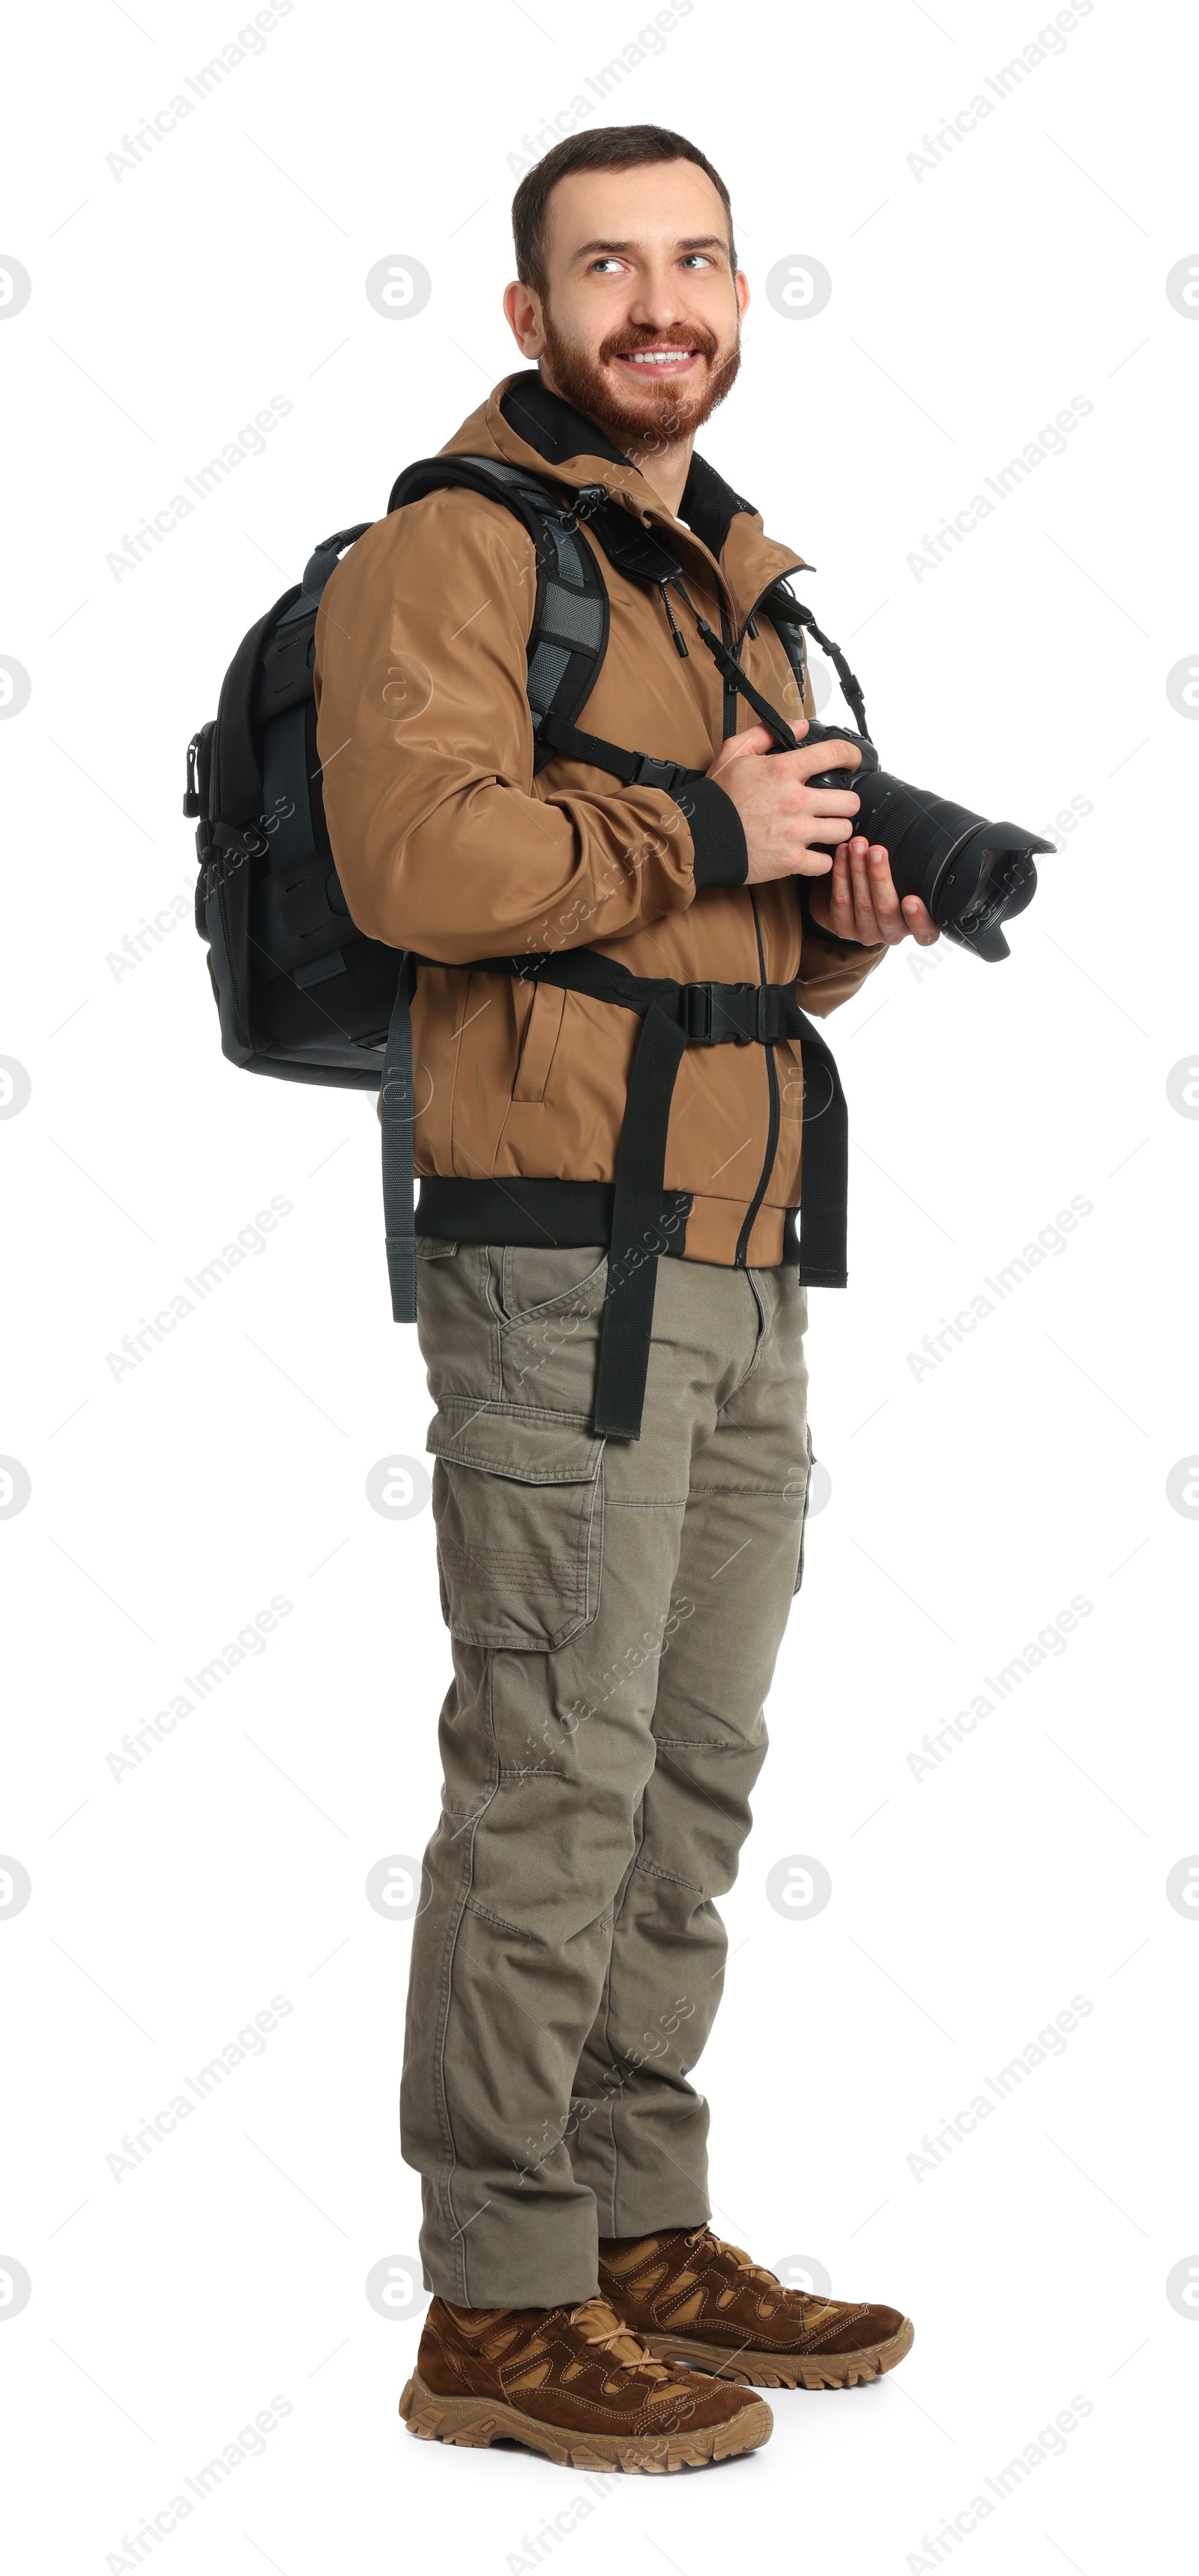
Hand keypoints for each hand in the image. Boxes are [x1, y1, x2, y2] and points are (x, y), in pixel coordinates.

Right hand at [706, 719, 865, 884]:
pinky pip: (825, 863)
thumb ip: (768, 734)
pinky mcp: (790, 861)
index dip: (852, 756)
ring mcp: (795, 834)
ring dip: (836, 831)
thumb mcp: (734, 753)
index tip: (853, 762)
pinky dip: (820, 861)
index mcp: (783, 771)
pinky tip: (811, 854)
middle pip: (850, 802)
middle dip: (846, 802)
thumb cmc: (716, 798)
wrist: (698, 837)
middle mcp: (795, 802)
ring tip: (824, 830)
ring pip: (843, 831)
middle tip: (836, 805)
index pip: (835, 754)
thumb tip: (800, 726)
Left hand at [808, 836, 938, 946]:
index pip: (925, 932)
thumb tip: (920, 834)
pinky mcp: (842, 928)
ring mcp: (866, 933)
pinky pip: (841, 900)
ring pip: (863, 903)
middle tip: (877, 851)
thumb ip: (908, 870)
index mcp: (913, 924)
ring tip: (857, 844)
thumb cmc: (881, 882)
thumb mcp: (901, 878)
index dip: (919, 918)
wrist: (843, 897)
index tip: (912, 900)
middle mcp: (892, 932)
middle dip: (881, 877)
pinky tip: (842, 853)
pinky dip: (841, 873)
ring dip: (859, 870)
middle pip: (887, 910)